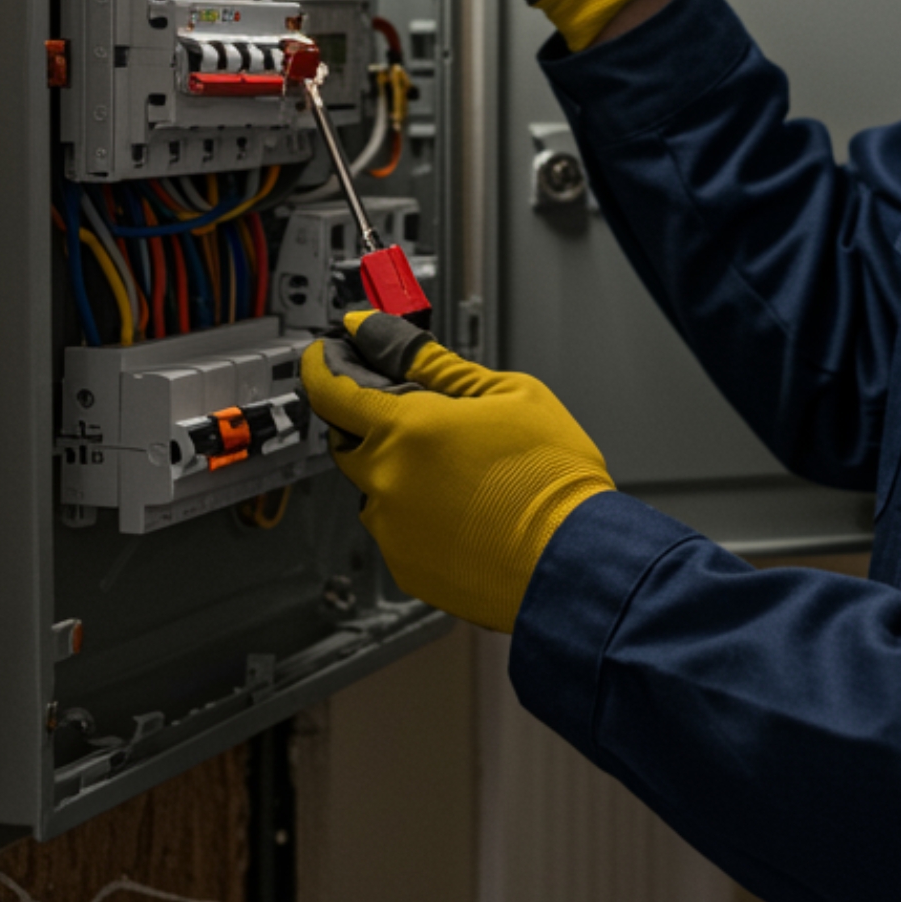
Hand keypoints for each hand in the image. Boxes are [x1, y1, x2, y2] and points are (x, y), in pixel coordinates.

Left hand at [301, 310, 615, 632]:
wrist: (575, 559)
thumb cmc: (551, 477)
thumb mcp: (505, 393)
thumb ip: (433, 362)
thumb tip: (382, 335)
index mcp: (406, 430)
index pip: (331, 389)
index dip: (325, 365)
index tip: (330, 354)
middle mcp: (387, 481)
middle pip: (347, 439)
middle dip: (369, 419)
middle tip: (418, 411)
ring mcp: (392, 529)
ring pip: (375, 485)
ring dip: (399, 468)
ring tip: (461, 470)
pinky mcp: (406, 566)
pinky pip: (395, 526)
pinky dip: (417, 511)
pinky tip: (464, 506)